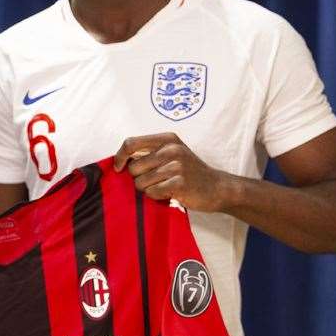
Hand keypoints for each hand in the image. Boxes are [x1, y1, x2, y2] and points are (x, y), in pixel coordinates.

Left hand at [113, 133, 232, 211]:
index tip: (118, 168)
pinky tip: (169, 194)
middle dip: (138, 178)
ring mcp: (177, 166)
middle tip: (155, 181)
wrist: (217, 187)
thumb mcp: (171, 154)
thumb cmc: (189, 172)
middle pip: (134, 167)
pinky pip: (152, 192)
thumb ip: (149, 153)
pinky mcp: (180, 183)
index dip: (120, 157)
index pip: (131, 143)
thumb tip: (119, 161)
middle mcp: (172, 149)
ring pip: (141, 182)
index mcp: (167, 139)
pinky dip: (156, 196)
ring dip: (148, 189)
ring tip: (164, 187)